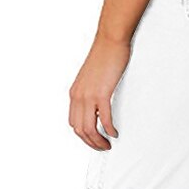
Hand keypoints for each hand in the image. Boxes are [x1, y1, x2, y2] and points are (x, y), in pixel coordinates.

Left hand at [68, 33, 129, 149]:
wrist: (110, 41)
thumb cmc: (104, 57)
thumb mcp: (91, 79)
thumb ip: (90, 93)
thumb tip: (97, 106)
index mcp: (75, 93)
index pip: (74, 123)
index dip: (83, 136)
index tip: (95, 140)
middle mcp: (78, 96)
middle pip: (79, 129)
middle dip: (91, 143)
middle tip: (103, 147)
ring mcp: (89, 95)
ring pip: (89, 128)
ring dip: (98, 140)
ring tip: (107, 144)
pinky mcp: (101, 93)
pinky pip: (104, 119)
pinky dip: (109, 130)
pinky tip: (114, 133)